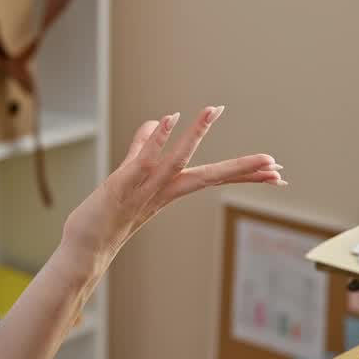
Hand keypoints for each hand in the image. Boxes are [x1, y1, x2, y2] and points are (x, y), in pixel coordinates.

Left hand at [62, 106, 284, 267]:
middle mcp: (162, 190)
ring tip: (213, 110)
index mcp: (169, 189)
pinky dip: (156, 139)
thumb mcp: (129, 175)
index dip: (243, 173)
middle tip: (275, 164)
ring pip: (176, 160)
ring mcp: (143, 188)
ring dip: (195, 135)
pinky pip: (143, 159)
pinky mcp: (121, 185)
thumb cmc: (106, 216)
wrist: (83, 248)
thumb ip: (143, 146)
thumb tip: (159, 120)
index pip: (213, 178)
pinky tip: (170, 119)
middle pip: (208, 176)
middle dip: (241, 168)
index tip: (275, 171)